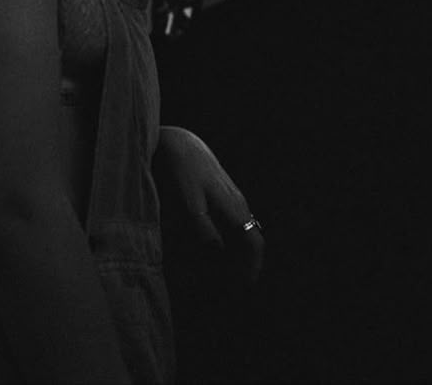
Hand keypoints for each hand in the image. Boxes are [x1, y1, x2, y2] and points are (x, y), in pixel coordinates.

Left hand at [153, 126, 263, 286]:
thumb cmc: (181, 174)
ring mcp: (232, 197)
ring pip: (242, 231)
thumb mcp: (189, 205)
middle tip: (229, 287)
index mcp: (235, 208)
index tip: (242, 288)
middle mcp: (239, 204)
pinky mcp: (221, 193)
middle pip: (250, 241)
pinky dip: (228, 240)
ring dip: (236, 253)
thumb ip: (205, 232)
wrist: (176, 143)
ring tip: (220, 273)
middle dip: (244, 264)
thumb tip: (220, 256)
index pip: (254, 244)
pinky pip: (232, 222)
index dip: (251, 268)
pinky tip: (213, 247)